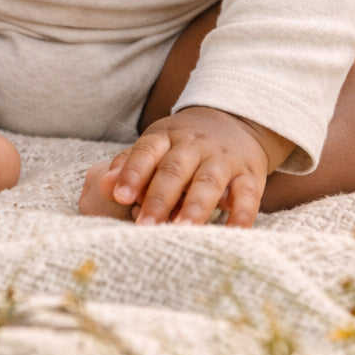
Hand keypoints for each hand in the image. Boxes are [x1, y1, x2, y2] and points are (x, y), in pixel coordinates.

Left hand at [96, 105, 293, 227]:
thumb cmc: (185, 145)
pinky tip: (233, 233)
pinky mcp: (250, 175)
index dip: (133, 172)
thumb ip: (130, 165)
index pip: (147, 150)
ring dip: (195, 206)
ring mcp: (224, 159)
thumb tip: (104, 187)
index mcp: (167, 137)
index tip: (121, 196)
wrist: (237, 121)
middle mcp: (195, 146)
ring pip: (209, 181)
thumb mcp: (157, 145)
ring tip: (182, 229)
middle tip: (145, 226)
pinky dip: (242, 215)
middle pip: (175, 169)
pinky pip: (248, 195)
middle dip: (159, 198)